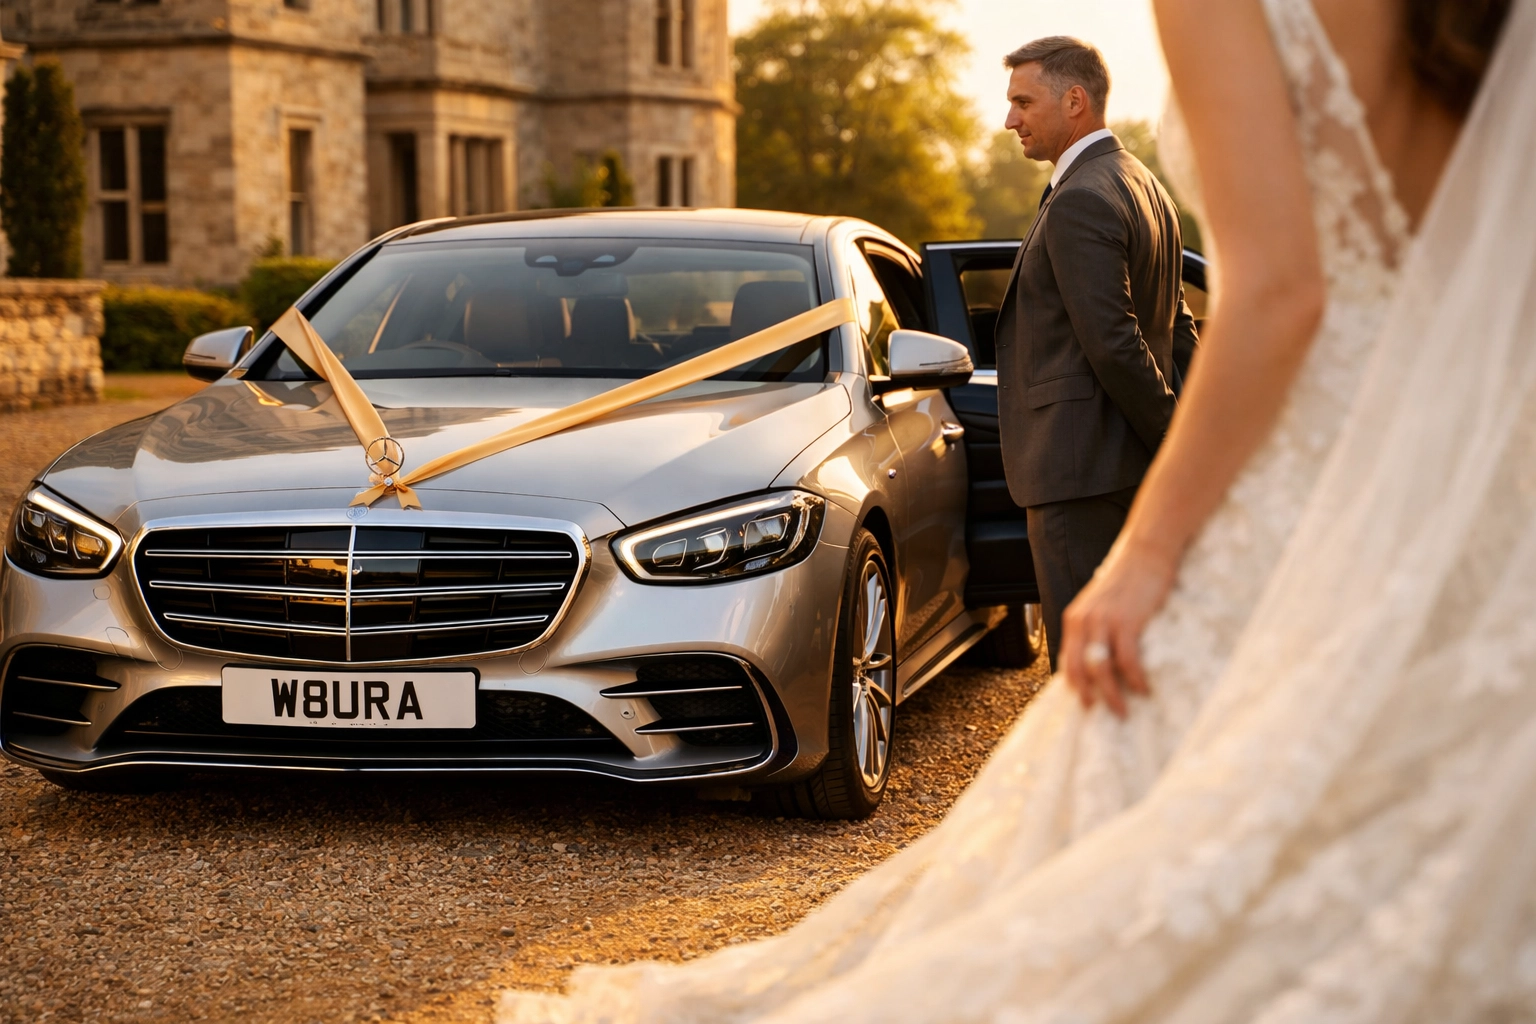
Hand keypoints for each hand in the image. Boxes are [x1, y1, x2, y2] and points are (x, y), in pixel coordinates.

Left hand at [1060, 534, 1179, 716]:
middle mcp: (1083, 621)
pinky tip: (1144, 689)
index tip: (1086, 703)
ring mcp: (1104, 621)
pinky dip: (1134, 678)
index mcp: (1074, 618)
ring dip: (1112, 695)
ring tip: (1124, 710)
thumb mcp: (1101, 604)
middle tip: (1104, 713)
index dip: (1075, 685)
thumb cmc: (1128, 580)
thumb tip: (1099, 659)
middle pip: (1079, 669)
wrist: (1146, 553)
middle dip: (1090, 696)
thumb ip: (1095, 628)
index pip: (1066, 660)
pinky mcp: (1126, 621)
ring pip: (1100, 668)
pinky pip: (1127, 659)